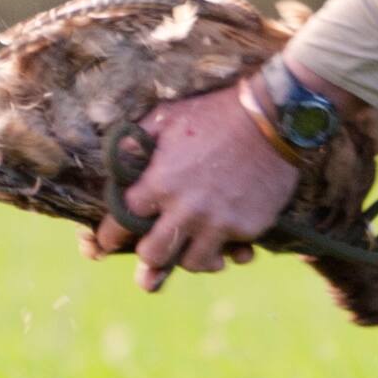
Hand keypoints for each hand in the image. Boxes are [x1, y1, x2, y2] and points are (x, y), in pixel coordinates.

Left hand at [93, 82, 300, 292]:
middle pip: (153, 255)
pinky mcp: (247, 228)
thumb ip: (136, 142)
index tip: (106, 243)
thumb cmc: (215, 114)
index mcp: (160, 182)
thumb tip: (116, 161)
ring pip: (193, 264)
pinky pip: (233, 255)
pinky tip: (229, 247)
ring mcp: (218, 222)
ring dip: (188, 257)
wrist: (272, 118)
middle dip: (148, 256)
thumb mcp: (166, 118)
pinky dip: (229, 253)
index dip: (110, 235)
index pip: (121, 222)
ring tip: (190, 246)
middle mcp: (186, 209)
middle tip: (151, 250)